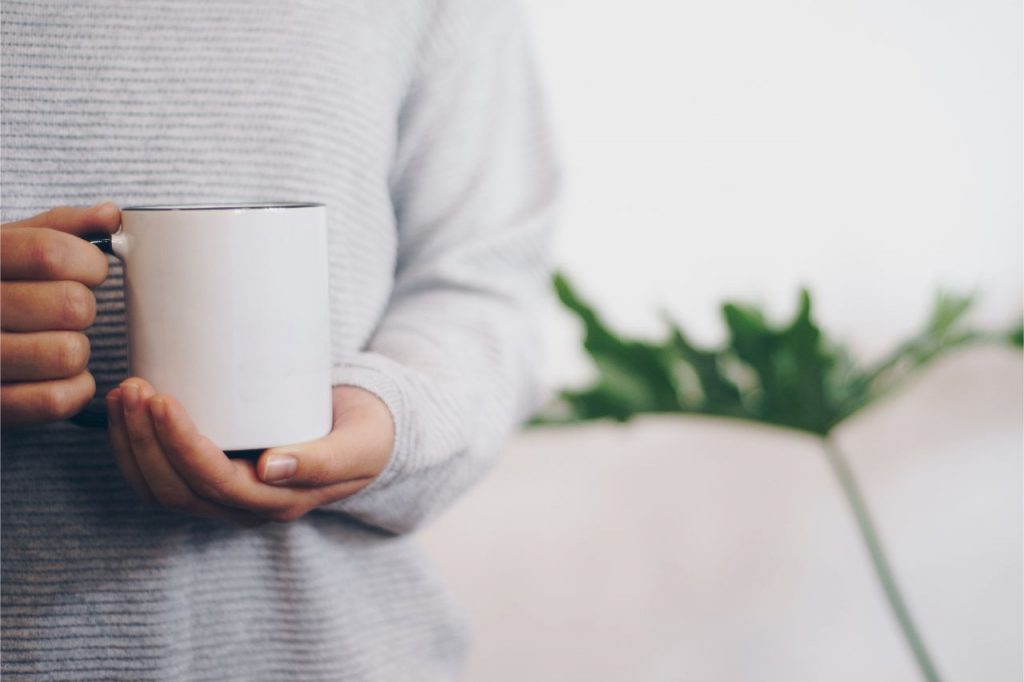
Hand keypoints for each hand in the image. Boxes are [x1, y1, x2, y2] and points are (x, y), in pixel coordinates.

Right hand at [1, 204, 119, 425]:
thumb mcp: (12, 246)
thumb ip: (60, 227)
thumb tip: (111, 214)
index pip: (50, 254)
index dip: (89, 263)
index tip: (91, 270)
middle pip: (71, 305)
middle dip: (84, 308)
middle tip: (69, 311)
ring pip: (68, 354)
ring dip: (78, 351)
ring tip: (58, 342)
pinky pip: (56, 400)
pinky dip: (75, 390)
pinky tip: (62, 377)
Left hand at [106, 379, 394, 525]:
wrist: (368, 435)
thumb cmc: (365, 435)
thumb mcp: (359, 446)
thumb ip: (323, 460)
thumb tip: (269, 469)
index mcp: (280, 503)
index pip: (214, 483)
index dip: (180, 446)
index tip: (162, 399)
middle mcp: (245, 507)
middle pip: (176, 489)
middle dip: (145, 440)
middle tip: (134, 387)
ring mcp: (225, 496)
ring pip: (159, 488)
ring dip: (131, 444)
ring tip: (123, 394)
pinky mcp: (213, 477)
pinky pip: (159, 477)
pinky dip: (133, 447)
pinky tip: (125, 411)